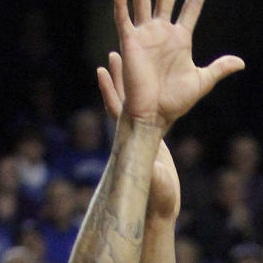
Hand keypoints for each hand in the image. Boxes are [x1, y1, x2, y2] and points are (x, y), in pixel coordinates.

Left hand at [97, 52, 179, 219]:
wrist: (161, 208)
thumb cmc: (159, 198)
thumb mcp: (157, 184)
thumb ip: (152, 175)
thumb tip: (151, 166)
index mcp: (132, 140)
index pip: (116, 110)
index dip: (109, 91)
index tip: (101, 70)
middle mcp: (134, 134)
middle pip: (124, 99)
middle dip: (119, 77)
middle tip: (114, 54)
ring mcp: (143, 136)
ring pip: (136, 103)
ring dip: (131, 83)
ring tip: (126, 61)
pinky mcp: (154, 140)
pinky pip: (152, 113)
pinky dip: (149, 97)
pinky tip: (151, 86)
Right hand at [111, 0, 243, 129]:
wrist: (154, 116)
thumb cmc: (175, 102)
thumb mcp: (202, 82)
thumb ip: (219, 68)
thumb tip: (241, 62)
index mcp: (180, 39)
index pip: (191, 8)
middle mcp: (162, 32)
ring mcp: (145, 35)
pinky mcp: (129, 43)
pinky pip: (123, 19)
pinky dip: (120, 3)